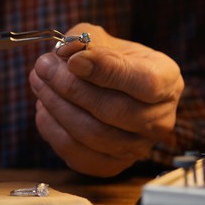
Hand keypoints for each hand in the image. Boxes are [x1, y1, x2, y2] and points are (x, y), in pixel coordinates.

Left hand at [29, 23, 183, 176]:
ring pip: (92, 133)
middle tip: (43, 67)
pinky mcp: (111, 165)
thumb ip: (83, 40)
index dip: (105, 71)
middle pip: (113, 110)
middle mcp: (159, 119)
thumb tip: (64, 54)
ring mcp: (137, 147)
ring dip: (56, 106)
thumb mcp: (100, 39)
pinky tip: (44, 108)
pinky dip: (53, 129)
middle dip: (69, 87)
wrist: (111, 88)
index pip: (143, 82)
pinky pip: (77, 153)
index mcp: (166, 81)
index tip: (72, 60)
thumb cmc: (108, 60)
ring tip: (39, 82)